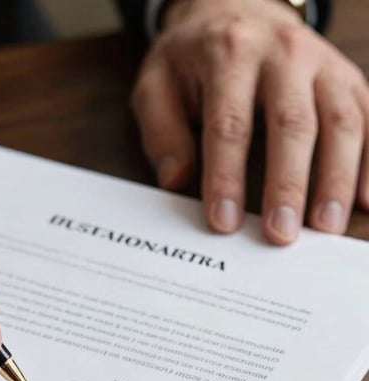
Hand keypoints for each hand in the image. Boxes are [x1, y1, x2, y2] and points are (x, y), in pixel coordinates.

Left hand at [130, 0, 368, 243]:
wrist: (233, 7)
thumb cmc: (189, 59)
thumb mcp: (155, 86)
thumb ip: (162, 133)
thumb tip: (176, 182)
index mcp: (230, 55)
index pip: (230, 126)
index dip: (227, 177)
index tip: (224, 222)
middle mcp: (284, 53)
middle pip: (293, 125)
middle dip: (288, 184)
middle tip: (281, 234)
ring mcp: (323, 62)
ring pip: (341, 120)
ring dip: (337, 179)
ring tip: (326, 228)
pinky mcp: (347, 76)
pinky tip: (366, 201)